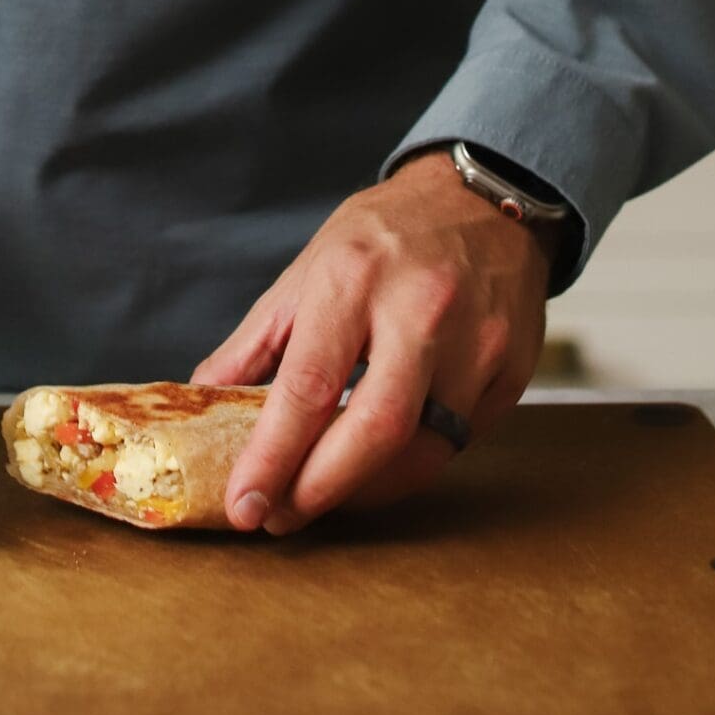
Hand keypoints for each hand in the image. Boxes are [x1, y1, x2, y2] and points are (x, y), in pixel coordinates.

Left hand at [189, 151, 552, 534]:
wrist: (483, 197)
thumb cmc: (385, 234)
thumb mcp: (309, 268)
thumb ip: (257, 343)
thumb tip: (202, 400)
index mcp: (354, 277)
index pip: (308, 387)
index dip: (272, 457)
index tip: (244, 504)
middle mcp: (421, 309)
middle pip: (373, 431)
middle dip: (319, 490)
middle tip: (280, 517)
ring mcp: (476, 341)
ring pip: (423, 451)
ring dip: (366, 489)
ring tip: (323, 496)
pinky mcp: (512, 369)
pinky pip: (460, 442)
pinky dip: (413, 464)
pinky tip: (379, 466)